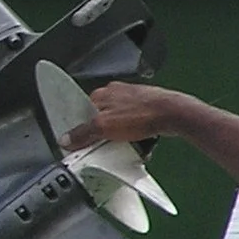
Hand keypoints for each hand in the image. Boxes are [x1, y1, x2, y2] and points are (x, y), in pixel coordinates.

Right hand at [66, 82, 182, 148]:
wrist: (173, 114)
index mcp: (101, 94)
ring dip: (121, 137)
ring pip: (119, 124)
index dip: (84, 130)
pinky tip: (140, 142)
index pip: (83, 113)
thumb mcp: (104, 127)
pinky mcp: (146, 109)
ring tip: (127, 144)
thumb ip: (82, 134)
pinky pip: (135, 127)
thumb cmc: (143, 113)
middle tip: (108, 145)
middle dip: (105, 135)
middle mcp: (116, 93)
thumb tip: (66, 139)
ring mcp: (133, 100)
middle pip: (102, 120)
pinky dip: (136, 137)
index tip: (85, 143)